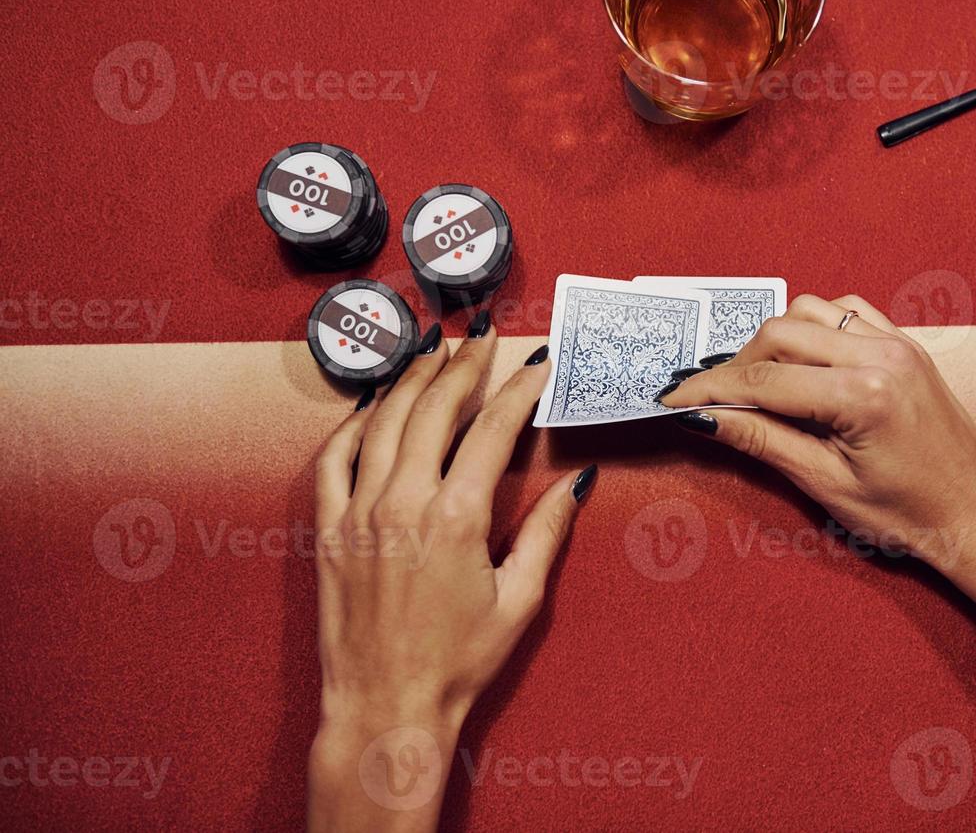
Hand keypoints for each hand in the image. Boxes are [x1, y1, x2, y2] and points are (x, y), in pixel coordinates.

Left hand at [307, 319, 594, 831]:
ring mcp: (361, 513)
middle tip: (481, 338)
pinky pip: (336, 459)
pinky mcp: (330, 530)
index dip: (519, 387)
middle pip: (436, 408)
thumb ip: (546, 532)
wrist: (386, 706)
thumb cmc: (459, 663)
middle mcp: (405, 503)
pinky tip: (375, 405)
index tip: (535, 363)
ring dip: (412, 378)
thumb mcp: (520, 600)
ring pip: (385, 421)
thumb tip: (576, 481)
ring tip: (433, 350)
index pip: (494, 428)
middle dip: (463, 365)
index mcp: (459, 517)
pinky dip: (356, 423)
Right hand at [662, 294, 975, 581]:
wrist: (973, 514)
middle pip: (779, 333)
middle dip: (737, 364)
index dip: (710, 389)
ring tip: (759, 383)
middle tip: (712, 399)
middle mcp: (882, 355)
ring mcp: (897, 343)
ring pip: (808, 311)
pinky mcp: (905, 343)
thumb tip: (704, 416)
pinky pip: (846, 310)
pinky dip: (814, 327)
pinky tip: (804, 362)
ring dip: (773, 340)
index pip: (764, 379)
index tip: (674, 400)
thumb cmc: (908, 514)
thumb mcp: (825, 485)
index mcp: (863, 395)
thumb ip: (762, 439)